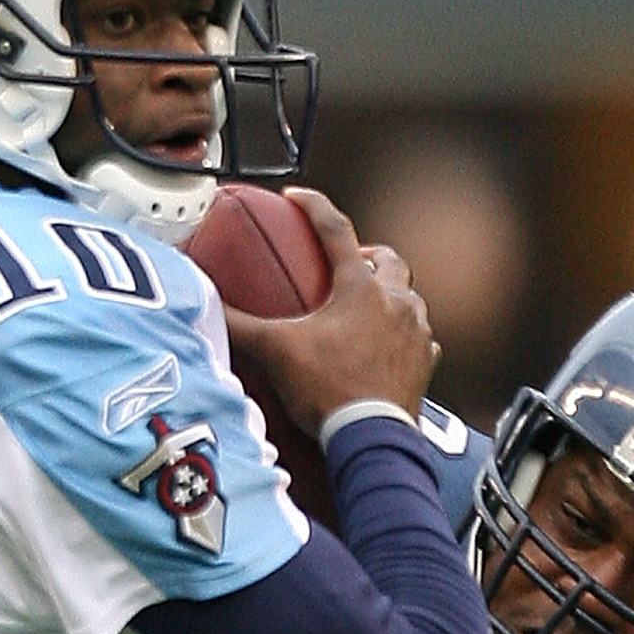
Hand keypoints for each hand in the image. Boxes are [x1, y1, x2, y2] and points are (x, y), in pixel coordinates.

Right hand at [222, 191, 440, 439]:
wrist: (372, 436)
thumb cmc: (329, 390)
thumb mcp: (278, 352)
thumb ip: (241, 325)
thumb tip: (208, 306)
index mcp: (359, 287)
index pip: (334, 229)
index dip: (313, 207)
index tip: (297, 197)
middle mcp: (395, 301)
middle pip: (387, 259)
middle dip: (368, 255)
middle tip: (349, 263)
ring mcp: (416, 332)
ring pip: (409, 297)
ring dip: (391, 295)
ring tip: (369, 308)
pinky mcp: (425, 362)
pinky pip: (421, 338)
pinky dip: (404, 336)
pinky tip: (390, 347)